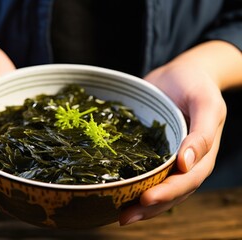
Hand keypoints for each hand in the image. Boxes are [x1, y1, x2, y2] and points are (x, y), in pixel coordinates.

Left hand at [118, 61, 225, 224]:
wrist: (180, 74)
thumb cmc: (195, 85)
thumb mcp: (205, 103)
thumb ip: (202, 133)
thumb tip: (186, 164)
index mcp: (202, 154)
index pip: (187, 181)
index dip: (168, 192)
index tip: (146, 197)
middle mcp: (185, 162)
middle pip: (171, 192)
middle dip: (149, 207)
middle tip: (124, 217)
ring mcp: (167, 158)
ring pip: (157, 188)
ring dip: (139, 204)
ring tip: (119, 215)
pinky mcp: (151, 152)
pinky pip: (144, 173)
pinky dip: (133, 186)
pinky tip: (116, 194)